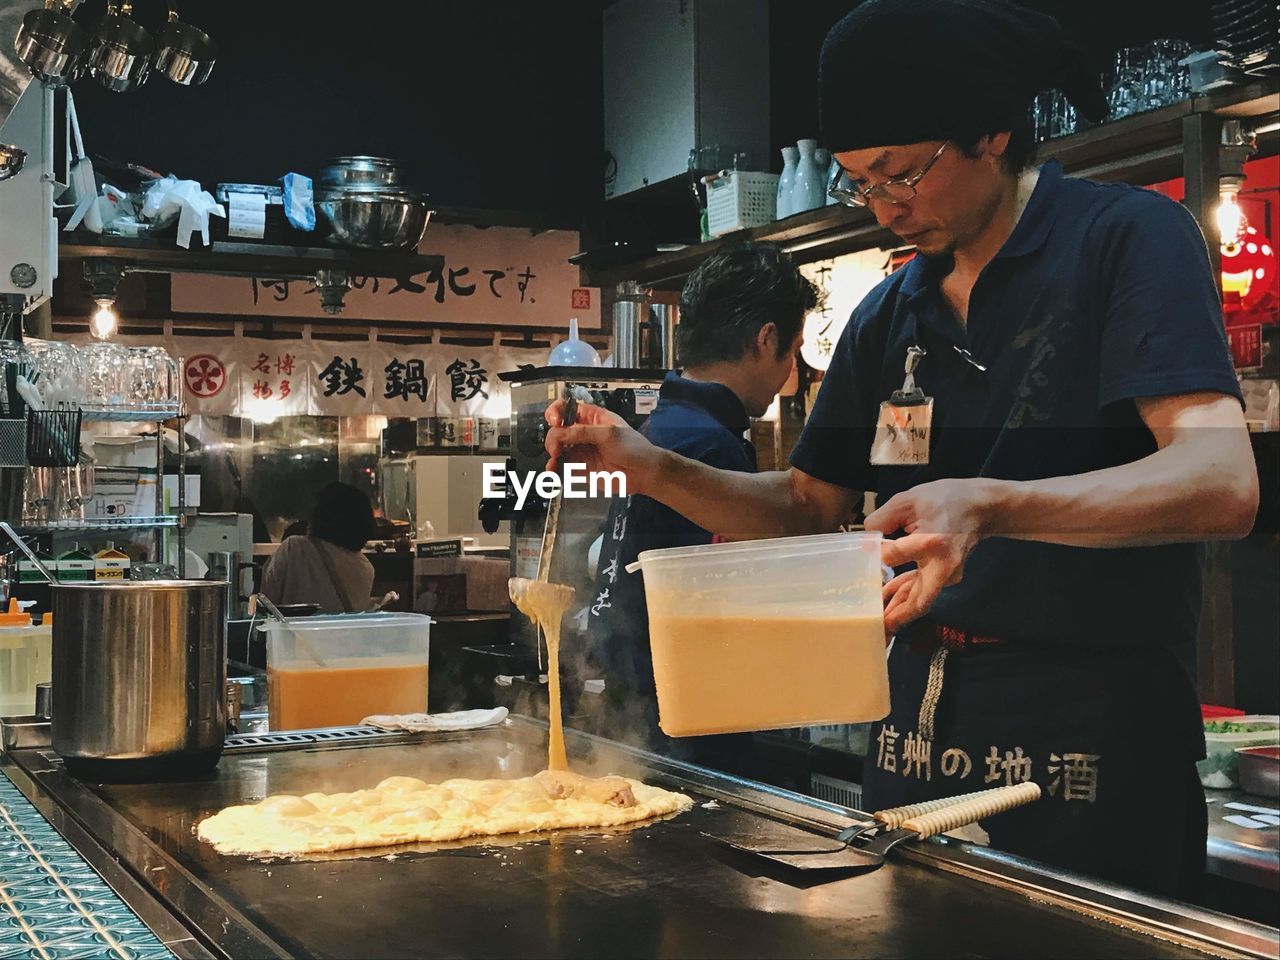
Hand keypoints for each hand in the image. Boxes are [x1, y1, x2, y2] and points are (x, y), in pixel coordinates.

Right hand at [545, 400, 663, 494]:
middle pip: (558, 431)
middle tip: (557, 448)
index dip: (556, 413)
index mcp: (592, 418)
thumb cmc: (634, 448)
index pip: (566, 409)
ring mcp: (582, 451)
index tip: (554, 422)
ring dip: (552, 455)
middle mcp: (583, 433)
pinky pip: (564, 468)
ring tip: (554, 462)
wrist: (644, 473)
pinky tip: (554, 471)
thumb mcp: (609, 434)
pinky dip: (556, 469)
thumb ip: (583, 432)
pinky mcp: (582, 469)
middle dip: (553, 438)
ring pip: (558, 450)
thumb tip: (559, 432)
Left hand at [866, 478, 1001, 635]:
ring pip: (919, 598)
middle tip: (876, 631)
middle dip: (896, 617)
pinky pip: (923, 589)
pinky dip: (904, 594)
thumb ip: (883, 519)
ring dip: (897, 609)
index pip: (902, 553)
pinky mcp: (946, 576)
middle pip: (919, 600)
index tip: (872, 553)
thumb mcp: (908, 500)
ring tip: (875, 621)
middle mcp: (944, 564)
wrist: (981, 506)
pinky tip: (886, 598)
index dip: (884, 555)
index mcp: (935, 540)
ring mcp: (947, 574)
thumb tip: (867, 544)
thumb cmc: (944, 499)